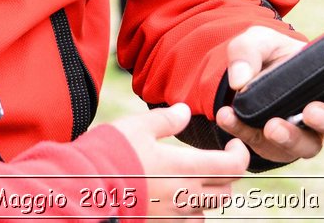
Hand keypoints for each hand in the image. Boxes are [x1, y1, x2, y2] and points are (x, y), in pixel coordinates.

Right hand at [107, 103, 248, 217]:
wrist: (83, 192)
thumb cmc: (111, 155)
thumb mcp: (138, 128)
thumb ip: (166, 120)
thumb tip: (185, 112)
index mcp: (187, 169)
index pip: (234, 167)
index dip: (240, 154)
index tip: (232, 145)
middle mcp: (186, 197)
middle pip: (226, 193)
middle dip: (225, 177)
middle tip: (212, 162)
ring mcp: (173, 218)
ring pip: (205, 212)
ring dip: (204, 198)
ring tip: (188, 183)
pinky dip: (185, 214)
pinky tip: (171, 201)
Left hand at [213, 25, 323, 162]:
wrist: (238, 81)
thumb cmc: (264, 56)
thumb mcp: (255, 41)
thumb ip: (247, 51)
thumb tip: (242, 79)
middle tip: (311, 111)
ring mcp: (307, 132)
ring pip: (313, 146)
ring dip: (293, 137)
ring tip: (271, 124)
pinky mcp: (279, 146)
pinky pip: (269, 148)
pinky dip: (247, 134)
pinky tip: (229, 117)